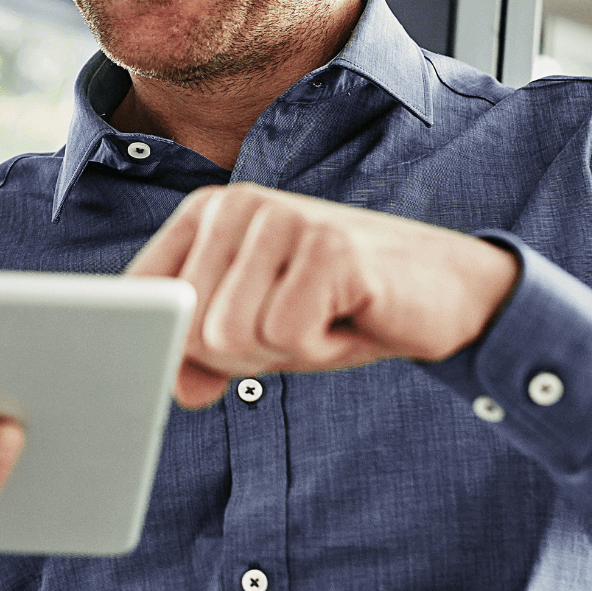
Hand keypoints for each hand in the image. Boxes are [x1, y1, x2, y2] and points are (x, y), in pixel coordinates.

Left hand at [125, 183, 520, 406]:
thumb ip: (202, 355)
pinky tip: (348, 315)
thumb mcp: (258, 334)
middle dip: (241, 354)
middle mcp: (237, 204)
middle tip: (296, 325)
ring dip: (281, 351)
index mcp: (207, 214)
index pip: (143, 298)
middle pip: (188, 328)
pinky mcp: (327, 247)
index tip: (215, 348)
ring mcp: (283, 219)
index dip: (173, 345)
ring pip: (230, 336)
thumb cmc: (341, 307)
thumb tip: (171, 386)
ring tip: (321, 316)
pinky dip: (320, 346)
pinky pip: (286, 337)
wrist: (448, 289)